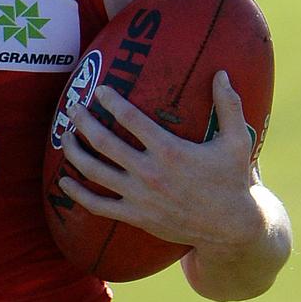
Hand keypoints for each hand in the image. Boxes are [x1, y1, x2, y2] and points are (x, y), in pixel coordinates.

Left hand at [58, 71, 262, 251]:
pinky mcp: (135, 216)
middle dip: (83, 122)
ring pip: (95, 172)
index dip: (111, 101)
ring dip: (75, 152)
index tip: (100, 89)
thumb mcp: (236, 141)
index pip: (130, 119)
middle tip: (72, 107)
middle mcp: (150, 172)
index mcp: (170, 151)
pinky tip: (64, 181)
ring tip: (65, 135)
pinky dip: (77, 193)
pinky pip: (98, 205)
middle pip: (104, 143)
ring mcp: (139, 196)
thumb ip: (229, 106)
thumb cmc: (232, 180)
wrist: (230, 228)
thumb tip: (221, 73)